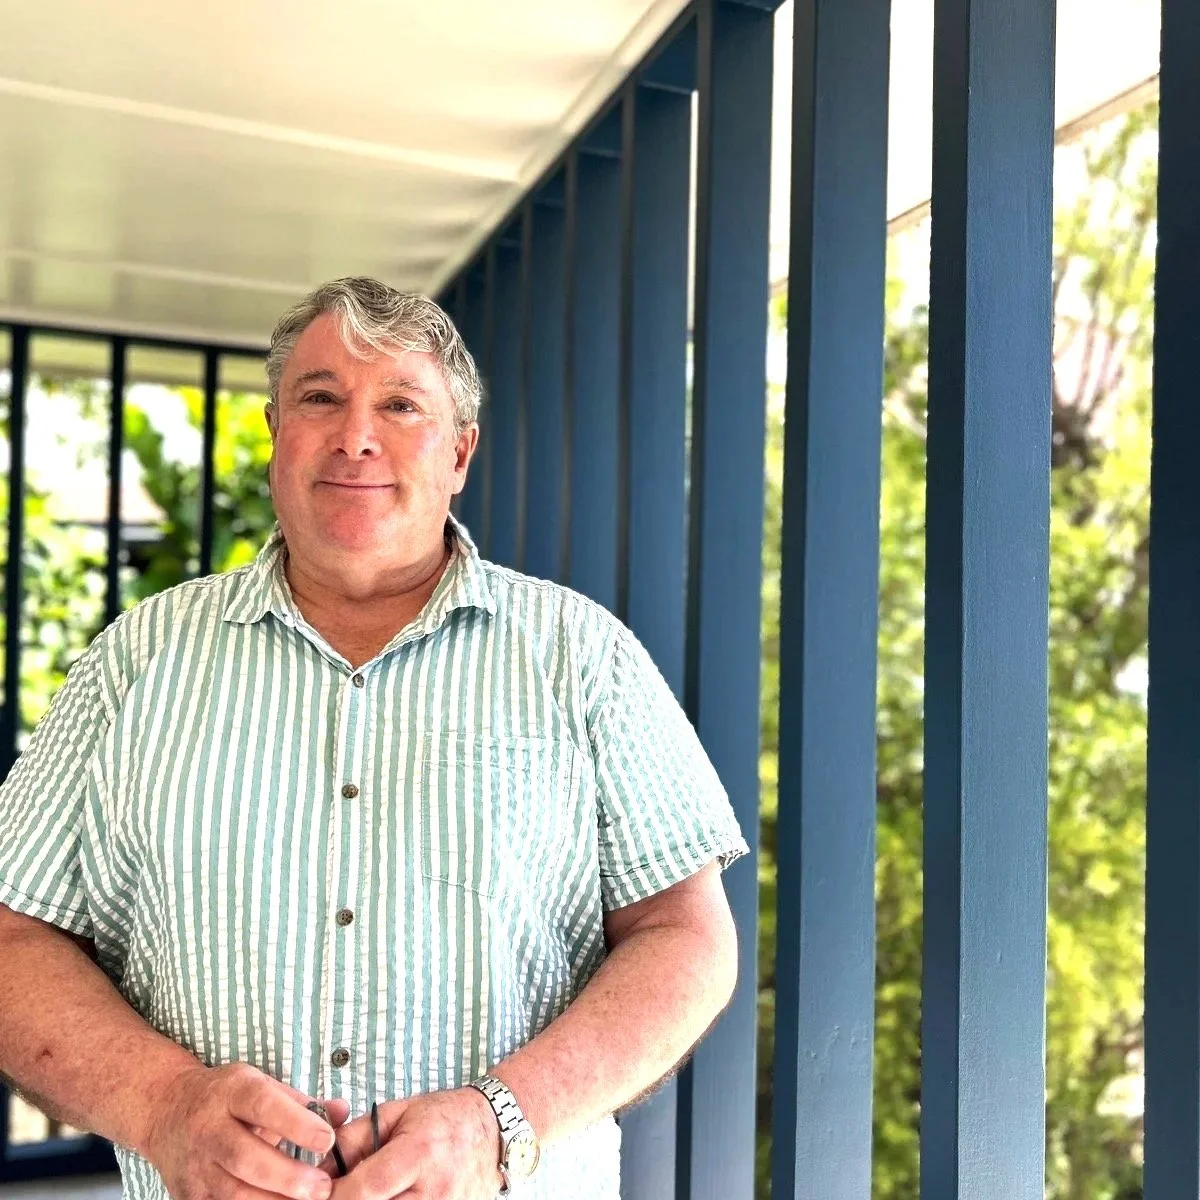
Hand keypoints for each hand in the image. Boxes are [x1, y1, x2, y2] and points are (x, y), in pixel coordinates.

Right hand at [146, 1060, 348, 1199]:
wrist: (168, 1111)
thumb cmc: (228, 1097)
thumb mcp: (261, 1084)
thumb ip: (302, 1102)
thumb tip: (343, 1111)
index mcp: (232, 1092)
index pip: (264, 1105)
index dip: (296, 1124)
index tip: (328, 1139)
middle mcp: (208, 1128)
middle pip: (245, 1156)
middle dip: (287, 1176)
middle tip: (322, 1187)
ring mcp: (195, 1165)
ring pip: (232, 1192)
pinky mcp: (187, 1195)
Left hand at [330, 1088, 501, 1199]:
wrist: (493, 1131)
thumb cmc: (444, 1118)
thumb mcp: (396, 1113)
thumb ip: (354, 1138)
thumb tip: (317, 1169)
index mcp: (419, 1153)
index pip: (366, 1189)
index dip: (335, 1195)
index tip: (318, 1192)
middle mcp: (434, 1191)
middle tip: (339, 1193)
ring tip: (362, 1193)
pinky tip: (388, 1197)